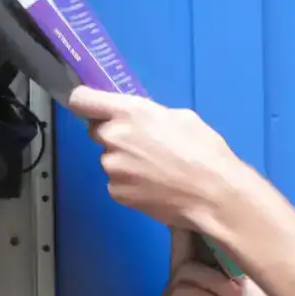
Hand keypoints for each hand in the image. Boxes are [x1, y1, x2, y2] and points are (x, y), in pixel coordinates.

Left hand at [68, 86, 245, 231]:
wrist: (213, 196)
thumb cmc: (205, 152)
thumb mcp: (182, 118)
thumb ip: (150, 115)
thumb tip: (140, 122)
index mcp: (129, 112)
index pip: (82, 99)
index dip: (86, 101)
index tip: (93, 107)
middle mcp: (113, 137)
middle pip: (98, 131)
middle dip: (115, 136)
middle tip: (144, 146)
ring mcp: (112, 167)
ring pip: (111, 159)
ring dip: (126, 162)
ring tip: (157, 172)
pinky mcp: (116, 192)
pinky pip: (118, 183)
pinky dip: (132, 184)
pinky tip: (155, 188)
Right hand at [154, 229, 285, 295]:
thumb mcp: (256, 277)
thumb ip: (238, 251)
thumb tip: (231, 216)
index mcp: (203, 268)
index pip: (188, 237)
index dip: (188, 219)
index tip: (190, 196)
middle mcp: (183, 280)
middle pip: (183, 247)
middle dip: (209, 250)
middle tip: (228, 263)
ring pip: (185, 271)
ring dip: (217, 285)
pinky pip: (179, 294)